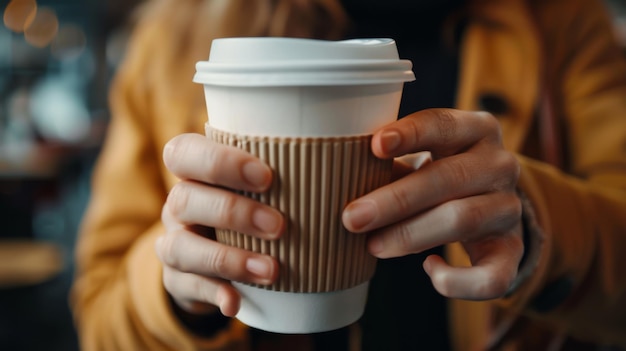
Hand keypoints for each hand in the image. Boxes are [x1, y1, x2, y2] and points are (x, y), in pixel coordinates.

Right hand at [155, 134, 283, 316]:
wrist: (218, 258)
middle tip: (279, 226)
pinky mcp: (177, 280)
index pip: (185, 153)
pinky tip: (235, 303)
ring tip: (271, 270)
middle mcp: (179, 204)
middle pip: (184, 198)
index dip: (219, 162)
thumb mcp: (263, 187)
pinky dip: (213, 293)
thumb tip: (345, 175)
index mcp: (194, 172)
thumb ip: (287, 174)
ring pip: (180, 247)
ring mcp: (174, 242)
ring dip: (226, 259)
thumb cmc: (255, 206)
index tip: (267, 177)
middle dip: (233, 212)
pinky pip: (187, 286)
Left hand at [342, 109, 522, 299]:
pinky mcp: (513, 249)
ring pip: (463, 219)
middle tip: (353, 218)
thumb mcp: (422, 158)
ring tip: (374, 245)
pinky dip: (458, 280)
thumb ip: (392, 163)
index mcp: (476, 129)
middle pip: (448, 178)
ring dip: (411, 235)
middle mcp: (500, 164)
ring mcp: (509, 207)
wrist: (489, 204)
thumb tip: (340, 179)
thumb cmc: (438, 175)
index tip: (375, 145)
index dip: (410, 134)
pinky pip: (493, 275)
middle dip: (395, 200)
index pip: (443, 124)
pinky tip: (431, 270)